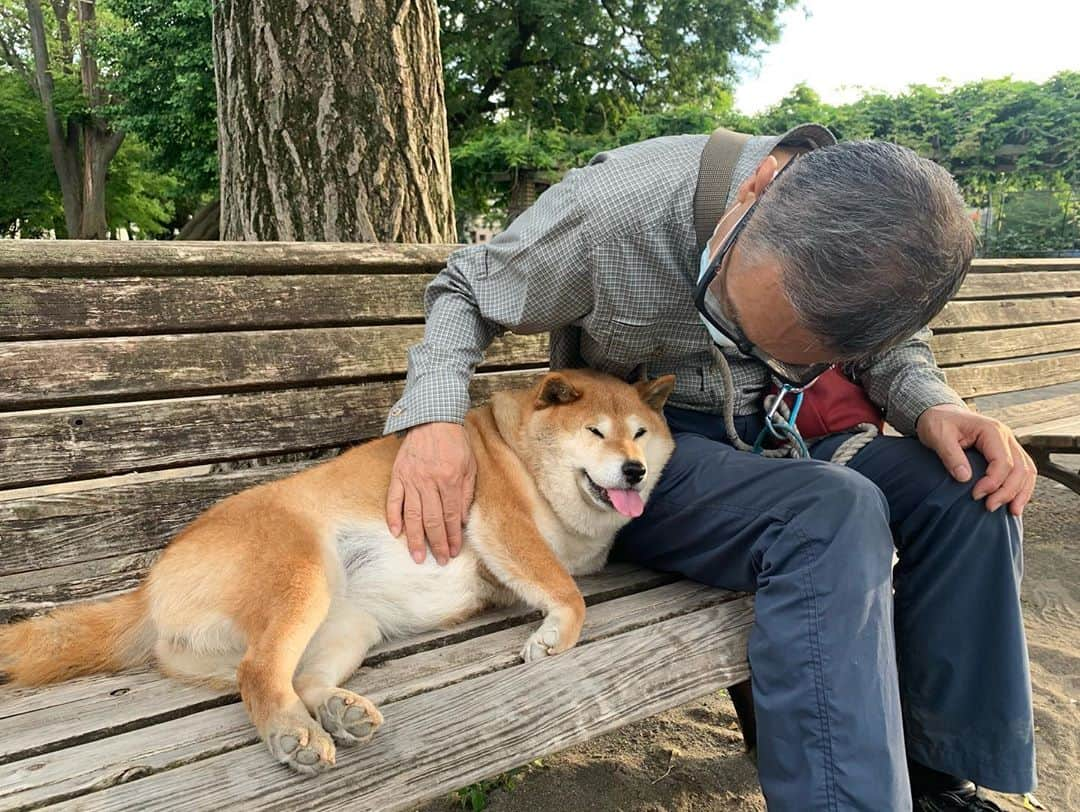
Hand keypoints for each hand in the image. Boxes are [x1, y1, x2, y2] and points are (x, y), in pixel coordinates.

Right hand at [386, 422, 476, 564]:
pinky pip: (393, 499)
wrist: (433, 418)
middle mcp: (429, 483)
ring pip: (412, 515)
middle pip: (433, 521)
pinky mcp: (398, 474)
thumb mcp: (469, 466)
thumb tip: (461, 520)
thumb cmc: (455, 442)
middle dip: (437, 544)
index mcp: (450, 481)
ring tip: (418, 556)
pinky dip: (393, 517)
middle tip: (439, 560)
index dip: (452, 537)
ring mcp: (411, 479)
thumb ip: (465, 493)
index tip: (453, 551)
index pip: (451, 517)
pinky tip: (395, 533)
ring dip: (415, 538)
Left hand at [916, 404, 1036, 515]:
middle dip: (1008, 491)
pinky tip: (1014, 501)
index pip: (1003, 462)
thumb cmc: (938, 422)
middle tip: (990, 507)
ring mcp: (1008, 444)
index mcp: (991, 430)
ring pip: (1026, 470)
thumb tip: (964, 477)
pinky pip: (1022, 470)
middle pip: (1020, 468)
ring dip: (1020, 492)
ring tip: (1011, 511)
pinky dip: (1021, 487)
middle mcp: (1005, 436)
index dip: (993, 482)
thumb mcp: (938, 436)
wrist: (938, 414)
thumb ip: (951, 456)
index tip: (976, 495)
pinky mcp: (1005, 452)